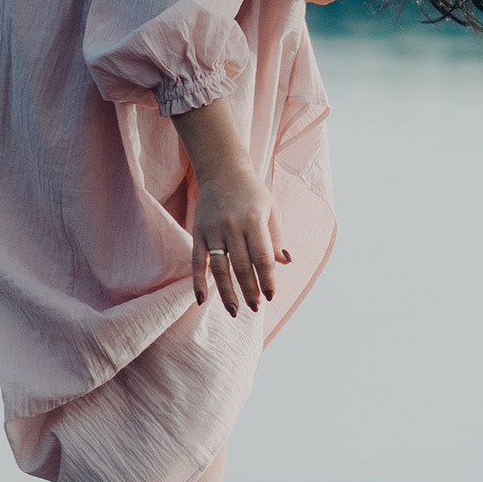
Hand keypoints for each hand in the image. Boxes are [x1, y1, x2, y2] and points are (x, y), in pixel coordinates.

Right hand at [191, 165, 287, 314]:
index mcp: (254, 221)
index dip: (267, 279)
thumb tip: (285, 262)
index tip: (271, 296)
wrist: (222, 171)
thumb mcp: (271, 210)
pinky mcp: (198, 233)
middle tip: (256, 308)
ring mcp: (213, 231)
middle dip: (250, 290)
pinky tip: (201, 300)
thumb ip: (276, 238)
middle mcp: (232, 227)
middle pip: (241, 266)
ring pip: (219, 269)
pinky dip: (198, 282)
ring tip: (235, 311)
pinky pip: (197, 262)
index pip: (262, 257)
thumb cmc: (253, 193)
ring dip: (227, 293)